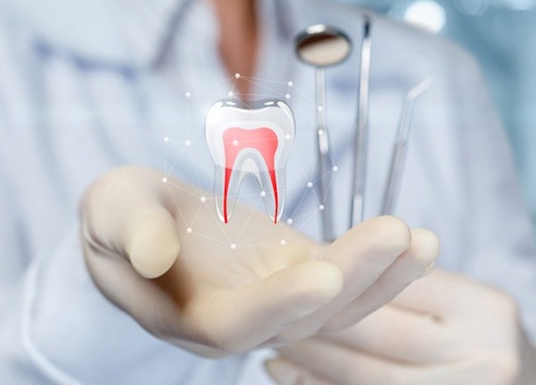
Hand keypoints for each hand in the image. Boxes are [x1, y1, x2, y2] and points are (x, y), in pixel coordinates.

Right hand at [80, 166, 439, 357]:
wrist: (148, 219)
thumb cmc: (123, 215)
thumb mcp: (112, 211)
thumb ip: (130, 232)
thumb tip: (153, 256)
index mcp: (192, 318)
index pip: (238, 324)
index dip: (279, 303)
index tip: (324, 274)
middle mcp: (243, 320)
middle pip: (305, 315)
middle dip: (353, 277)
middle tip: (397, 234)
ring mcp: (277, 298)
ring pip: (338, 302)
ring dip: (383, 276)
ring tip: (423, 239)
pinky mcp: (298, 270)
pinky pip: (344, 272)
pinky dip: (379, 262)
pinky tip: (415, 240)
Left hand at [267, 270, 535, 384]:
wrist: (522, 379)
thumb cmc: (475, 328)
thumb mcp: (458, 295)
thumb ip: (407, 279)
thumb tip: (324, 259)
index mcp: (486, 308)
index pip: (401, 284)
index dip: (343, 275)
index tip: (299, 267)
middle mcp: (482, 353)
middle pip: (382, 331)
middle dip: (320, 315)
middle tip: (272, 300)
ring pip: (368, 374)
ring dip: (311, 356)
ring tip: (271, 339)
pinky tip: (286, 372)